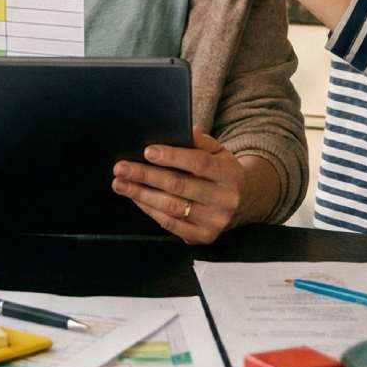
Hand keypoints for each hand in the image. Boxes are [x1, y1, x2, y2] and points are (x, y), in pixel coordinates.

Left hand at [112, 130, 245, 244]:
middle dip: (146, 176)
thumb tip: (188, 130)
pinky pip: (171, 224)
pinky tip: (136, 199)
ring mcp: (214, 221)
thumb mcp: (220, 152)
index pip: (199, 163)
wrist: (246, 202)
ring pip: (171, 207)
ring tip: (121, 184)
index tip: (147, 151)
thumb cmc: (224, 173)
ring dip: (141, 194)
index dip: (172, 157)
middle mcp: (224, 200)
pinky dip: (150, 210)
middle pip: (179, 186)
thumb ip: (203, 141)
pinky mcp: (203, 236)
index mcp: (229, 175)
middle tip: (121, 168)